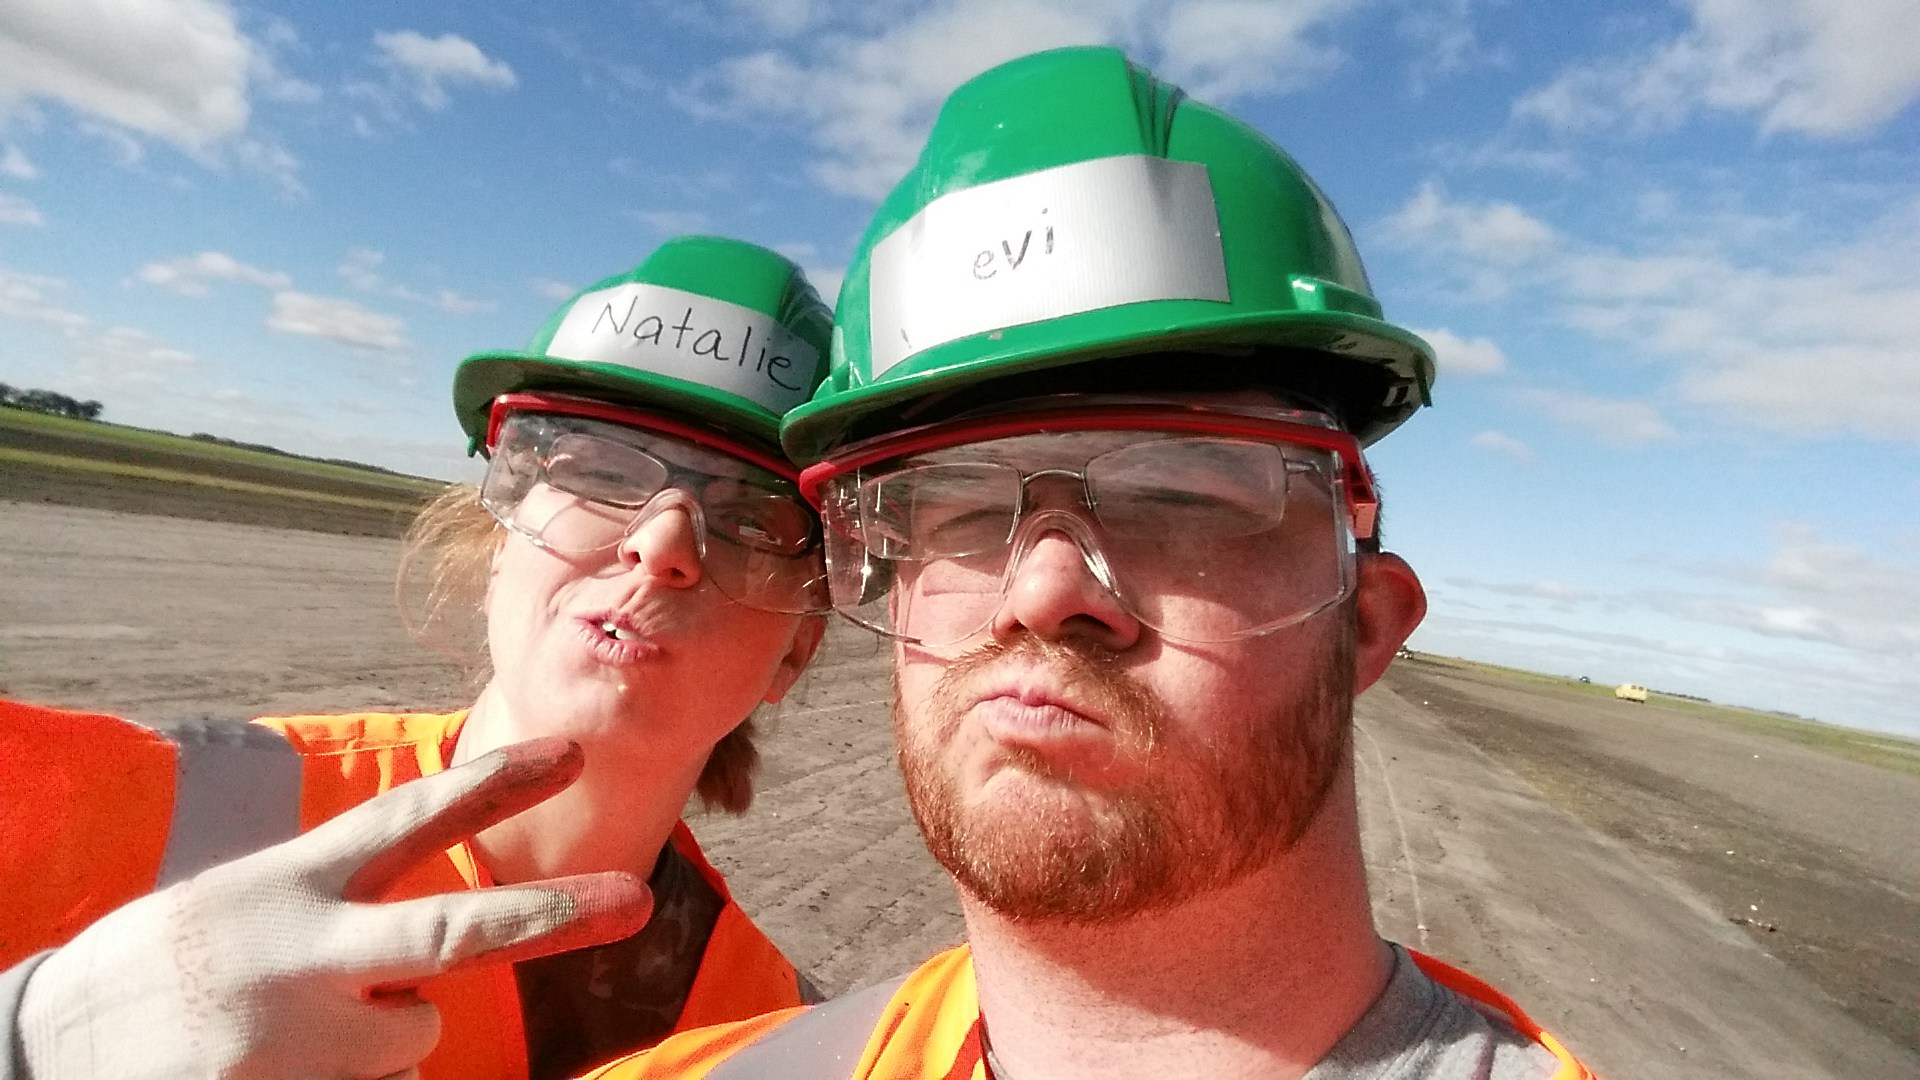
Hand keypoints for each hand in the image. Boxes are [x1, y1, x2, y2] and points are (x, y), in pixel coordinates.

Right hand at [18, 738, 651, 1079]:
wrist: (54, 1044)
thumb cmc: (172, 961)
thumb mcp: (251, 898)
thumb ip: (342, 902)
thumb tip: (433, 953)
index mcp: (294, 881)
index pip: (412, 818)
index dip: (497, 782)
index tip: (574, 751)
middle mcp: (305, 954)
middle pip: (454, 935)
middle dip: (556, 917)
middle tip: (635, 899)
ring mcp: (298, 1036)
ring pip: (414, 1034)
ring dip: (383, 1030)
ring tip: (294, 1026)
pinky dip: (344, 1075)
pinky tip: (276, 1066)